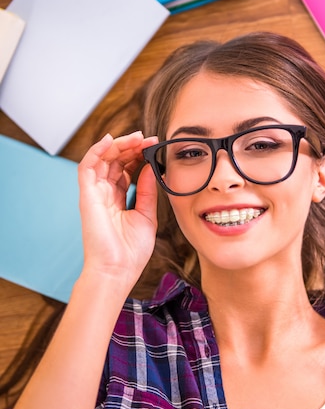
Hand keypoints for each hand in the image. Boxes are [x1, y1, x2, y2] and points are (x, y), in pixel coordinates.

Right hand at [77, 131, 158, 285]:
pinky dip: (96, 150)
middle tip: (147, 138)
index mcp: (118, 200)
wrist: (117, 270)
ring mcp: (94, 194)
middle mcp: (104, 194)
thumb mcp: (147, 215)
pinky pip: (86, 166)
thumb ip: (148, 190)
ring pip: (101, 159)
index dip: (138, 155)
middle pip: (114, 161)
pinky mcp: (86, 195)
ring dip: (117, 145)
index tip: (154, 146)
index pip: (126, 169)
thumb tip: (151, 168)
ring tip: (136, 137)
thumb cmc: (130, 251)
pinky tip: (110, 140)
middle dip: (130, 146)